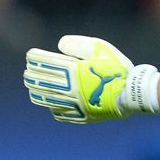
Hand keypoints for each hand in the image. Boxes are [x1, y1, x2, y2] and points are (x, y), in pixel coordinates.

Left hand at [24, 35, 139, 122]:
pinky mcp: (81, 115)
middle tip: (27, 73)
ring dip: (37, 92)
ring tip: (32, 89)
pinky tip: (50, 104)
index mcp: (74, 71)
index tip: (30, 56)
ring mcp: (74, 104)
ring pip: (48, 99)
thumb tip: (59, 45)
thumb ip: (79, 44)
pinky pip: (60, 113)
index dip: (36, 58)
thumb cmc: (117, 68)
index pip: (47, 63)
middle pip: (44, 82)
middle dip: (33, 76)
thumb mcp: (101, 49)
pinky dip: (52, 107)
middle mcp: (70, 88)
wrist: (132, 94)